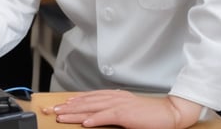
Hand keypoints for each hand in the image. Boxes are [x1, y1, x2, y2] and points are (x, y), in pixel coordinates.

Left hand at [42, 90, 202, 128]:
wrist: (169, 114)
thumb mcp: (126, 112)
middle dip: (66, 107)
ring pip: (91, 108)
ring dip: (74, 112)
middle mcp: (114, 98)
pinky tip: (85, 122)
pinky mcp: (126, 114)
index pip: (87, 98)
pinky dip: (95, 118)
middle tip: (51, 110)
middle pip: (85, 102)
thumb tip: (94, 118)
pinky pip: (107, 116)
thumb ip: (111, 113)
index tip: (58, 105)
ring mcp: (119, 104)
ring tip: (61, 116)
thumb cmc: (149, 115)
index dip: (72, 101)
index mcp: (113, 96)